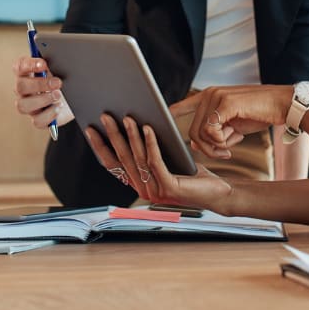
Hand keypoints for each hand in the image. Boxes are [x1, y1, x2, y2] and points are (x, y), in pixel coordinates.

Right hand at [11, 56, 73, 129]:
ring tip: (59, 95)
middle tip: (57, 82)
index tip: (43, 64)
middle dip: (39, 84)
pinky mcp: (39, 119)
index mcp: (26, 73)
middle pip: (20, 87)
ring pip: (23, 106)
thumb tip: (56, 51)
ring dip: (42, 100)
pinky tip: (59, 107)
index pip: (19, 67)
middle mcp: (23, 91)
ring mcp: (29, 106)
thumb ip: (55, 59)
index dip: (29, 65)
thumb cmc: (64, 78)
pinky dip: (48, 114)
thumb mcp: (61, 67)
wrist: (76, 97)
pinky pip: (37, 121)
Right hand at [83, 114, 232, 209]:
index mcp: (139, 183)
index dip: (100, 147)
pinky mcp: (169, 188)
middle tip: (105, 116)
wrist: (218, 193)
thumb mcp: (167, 159)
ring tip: (127, 117)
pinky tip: (148, 127)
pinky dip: (150, 142)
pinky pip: (155, 160)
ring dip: (131, 135)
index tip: (90, 129)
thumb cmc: (192, 174)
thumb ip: (150, 150)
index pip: (113, 164)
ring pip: (138, 157)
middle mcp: (143, 189)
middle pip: (123, 158)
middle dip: (112, 135)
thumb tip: (134, 122)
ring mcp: (155, 190)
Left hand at [170, 85, 291, 159]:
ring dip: (214, 147)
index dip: (172, 115)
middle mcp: (209, 94)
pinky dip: (220, 141)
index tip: (160, 122)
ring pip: (200, 132)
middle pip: (192, 130)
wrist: (282, 104)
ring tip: (229, 148)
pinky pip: (211, 130)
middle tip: (224, 153)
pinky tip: (234, 141)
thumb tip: (196, 146)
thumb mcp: (234, 126)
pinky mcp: (225, 102)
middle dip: (206, 148)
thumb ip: (215, 133)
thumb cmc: (259, 114)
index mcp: (210, 97)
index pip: (183, 105)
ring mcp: (216, 96)